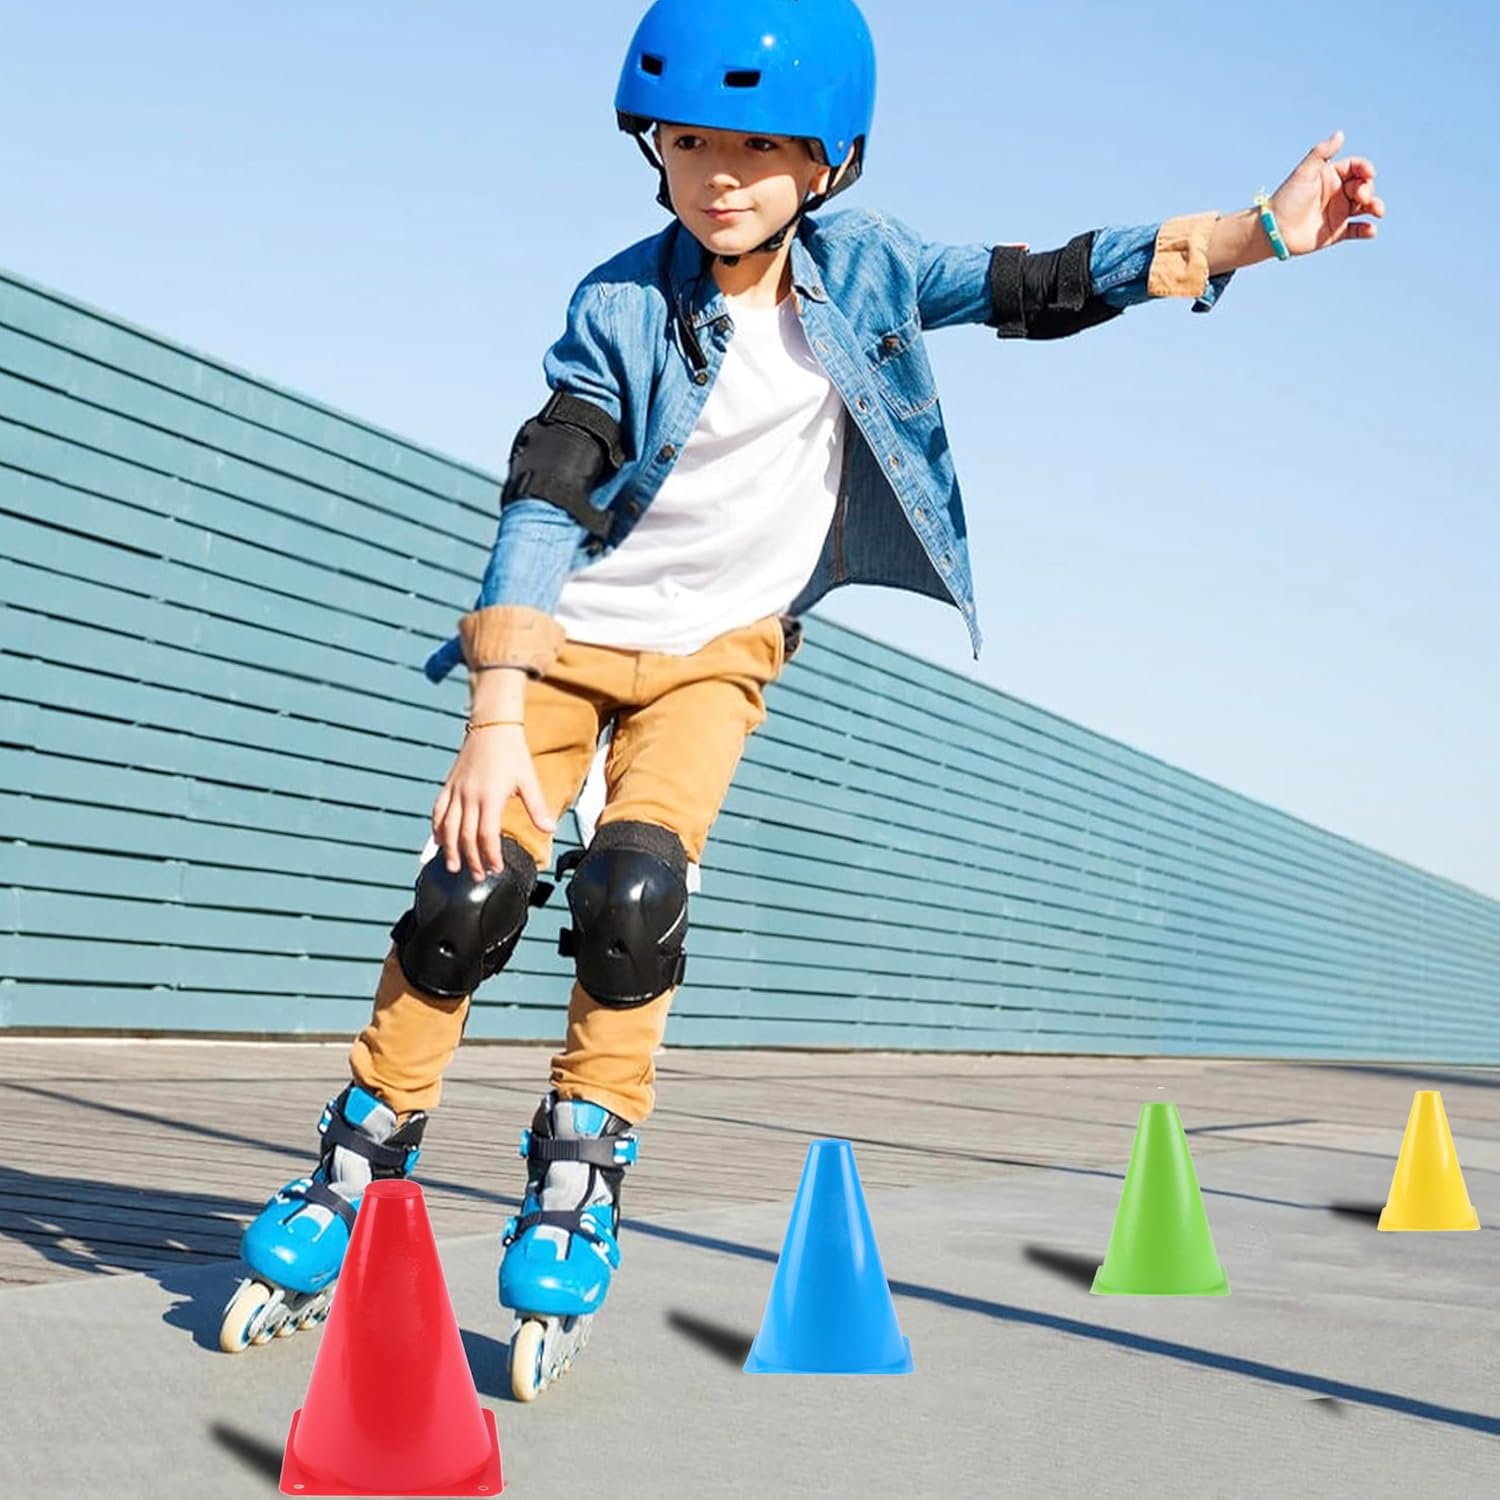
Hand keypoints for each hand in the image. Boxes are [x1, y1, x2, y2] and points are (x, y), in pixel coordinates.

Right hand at [431, 727, 555, 881]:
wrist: (492, 726)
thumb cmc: (513, 752)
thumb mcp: (528, 779)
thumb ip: (537, 807)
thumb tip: (550, 829)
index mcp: (490, 797)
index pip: (486, 835)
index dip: (490, 855)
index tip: (496, 868)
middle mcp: (469, 796)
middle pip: (466, 836)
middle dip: (471, 859)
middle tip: (477, 876)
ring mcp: (456, 791)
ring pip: (448, 827)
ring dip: (450, 850)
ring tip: (453, 867)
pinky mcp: (449, 785)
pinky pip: (439, 811)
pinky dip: (437, 828)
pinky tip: (440, 842)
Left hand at [1267, 129, 1384, 255]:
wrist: (1274, 230)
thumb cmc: (1287, 199)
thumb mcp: (1304, 173)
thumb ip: (1321, 153)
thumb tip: (1340, 133)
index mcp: (1331, 177)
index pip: (1355, 168)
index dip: (1365, 169)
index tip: (1369, 173)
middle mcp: (1337, 194)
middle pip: (1363, 187)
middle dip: (1368, 189)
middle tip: (1361, 196)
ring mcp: (1338, 213)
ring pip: (1364, 207)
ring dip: (1374, 207)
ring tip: (1377, 211)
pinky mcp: (1336, 232)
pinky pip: (1357, 230)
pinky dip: (1367, 230)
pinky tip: (1371, 230)